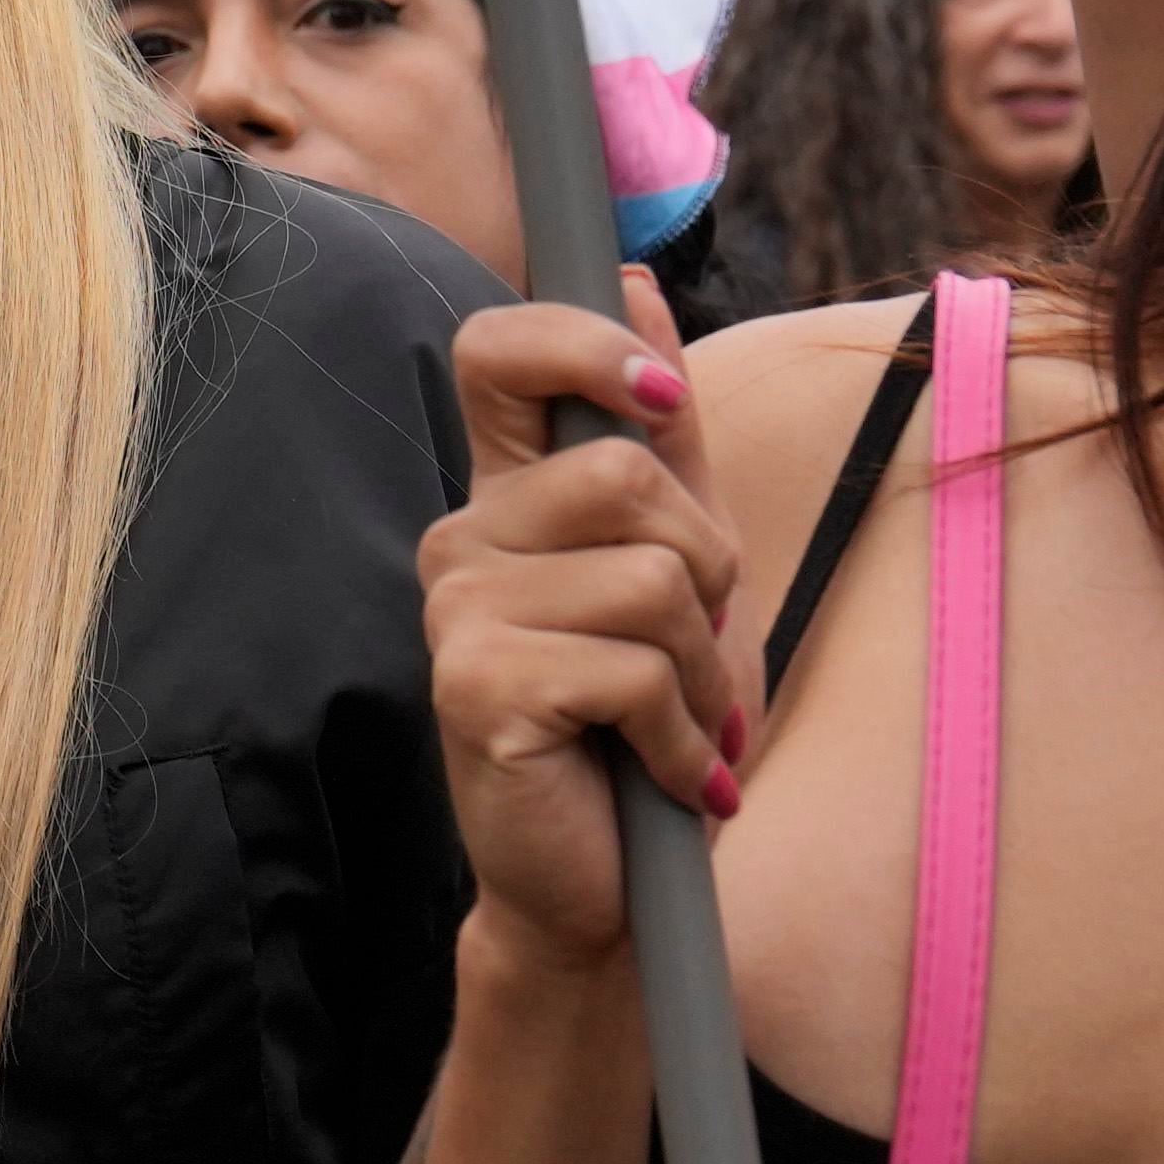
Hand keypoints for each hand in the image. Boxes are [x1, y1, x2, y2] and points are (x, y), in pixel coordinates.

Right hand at [415, 295, 748, 966]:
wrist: (611, 886)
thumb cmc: (645, 727)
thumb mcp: (683, 564)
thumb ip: (662, 434)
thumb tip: (637, 277)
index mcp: (504, 498)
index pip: (500, 349)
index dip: (585, 342)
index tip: (656, 400)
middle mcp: (462, 541)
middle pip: (624, 473)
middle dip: (706, 569)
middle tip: (691, 651)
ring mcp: (457, 613)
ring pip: (650, 578)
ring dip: (704, 670)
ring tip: (681, 725)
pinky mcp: (477, 689)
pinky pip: (636, 669)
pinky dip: (684, 736)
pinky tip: (668, 777)